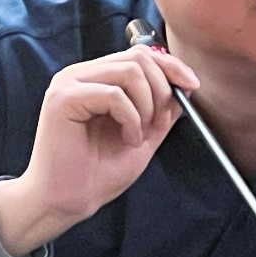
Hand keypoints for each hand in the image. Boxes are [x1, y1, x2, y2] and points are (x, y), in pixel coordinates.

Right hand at [0, 46, 197, 256]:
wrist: (67, 201)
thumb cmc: (97, 173)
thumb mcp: (144, 135)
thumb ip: (162, 110)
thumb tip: (186, 85)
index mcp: (96, 79)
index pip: (140, 54)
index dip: (171, 66)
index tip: (192, 85)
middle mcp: (80, 74)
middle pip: (138, 58)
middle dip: (161, 90)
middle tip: (158, 123)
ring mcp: (69, 83)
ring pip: (129, 72)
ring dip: (146, 107)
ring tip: (138, 135)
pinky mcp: (63, 99)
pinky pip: (114, 95)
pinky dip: (131, 119)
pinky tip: (127, 139)